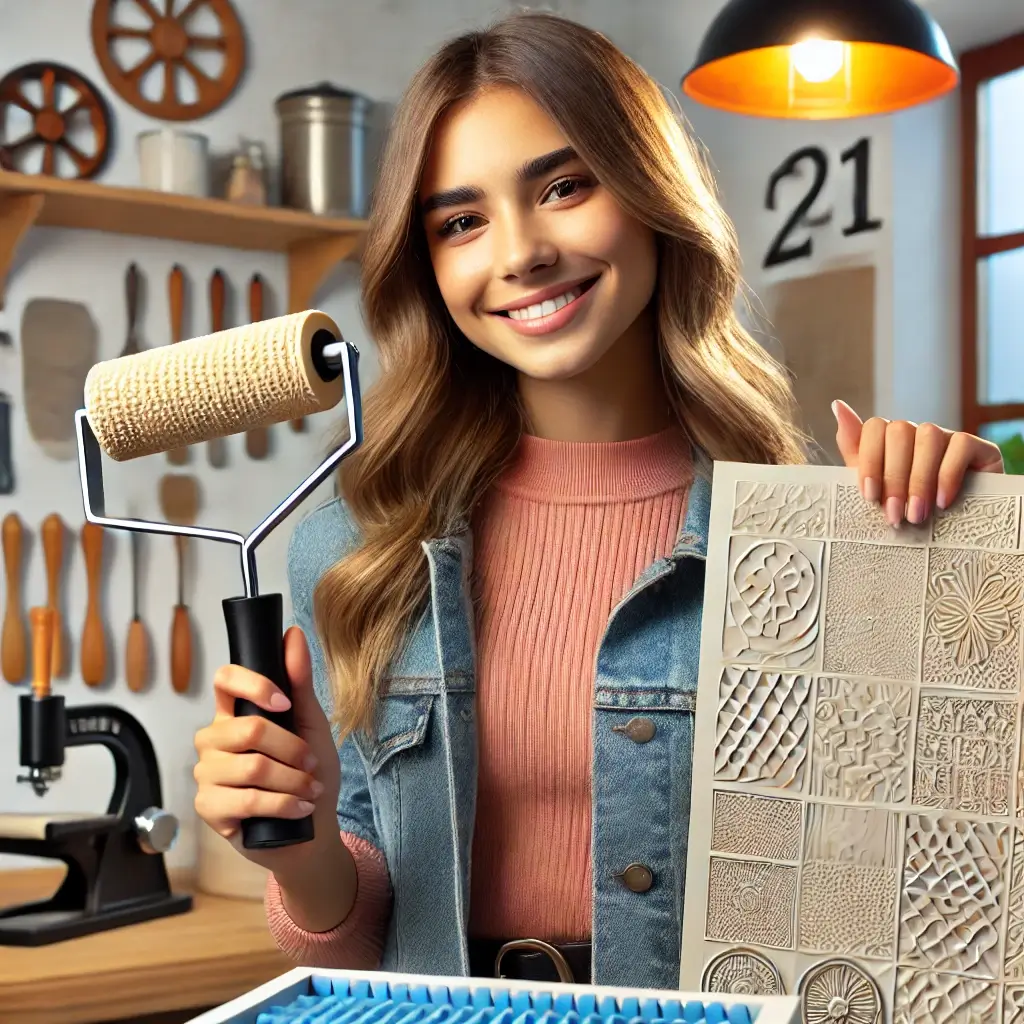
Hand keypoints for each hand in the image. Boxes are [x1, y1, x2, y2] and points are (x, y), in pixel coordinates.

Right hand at [193, 625, 340, 870]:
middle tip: (312, 763)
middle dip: (292, 748)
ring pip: (252, 767)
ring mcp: (207, 774)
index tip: (284, 702)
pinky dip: (284, 803)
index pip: (224, 678)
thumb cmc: (309, 772)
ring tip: (311, 790)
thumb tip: (293, 633)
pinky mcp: (209, 808)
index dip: (253, 684)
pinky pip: (247, 800)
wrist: (310, 829)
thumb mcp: (311, 723)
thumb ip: (299, 681)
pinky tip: (298, 808)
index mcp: (234, 713)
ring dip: (293, 780)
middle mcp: (214, 739)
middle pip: (248, 729)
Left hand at [833, 400, 1003, 526]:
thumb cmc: (907, 510)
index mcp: (890, 439)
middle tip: (894, 515)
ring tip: (916, 514)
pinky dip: (947, 475)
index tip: (870, 496)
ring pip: (928, 436)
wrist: (957, 531)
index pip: (875, 427)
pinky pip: (961, 445)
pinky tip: (941, 502)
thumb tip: (837, 405)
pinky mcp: (980, 447)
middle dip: (893, 478)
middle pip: (899, 432)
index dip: (870, 460)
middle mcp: (918, 432)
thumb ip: (855, 448)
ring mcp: (949, 437)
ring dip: (919, 479)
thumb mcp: (876, 486)